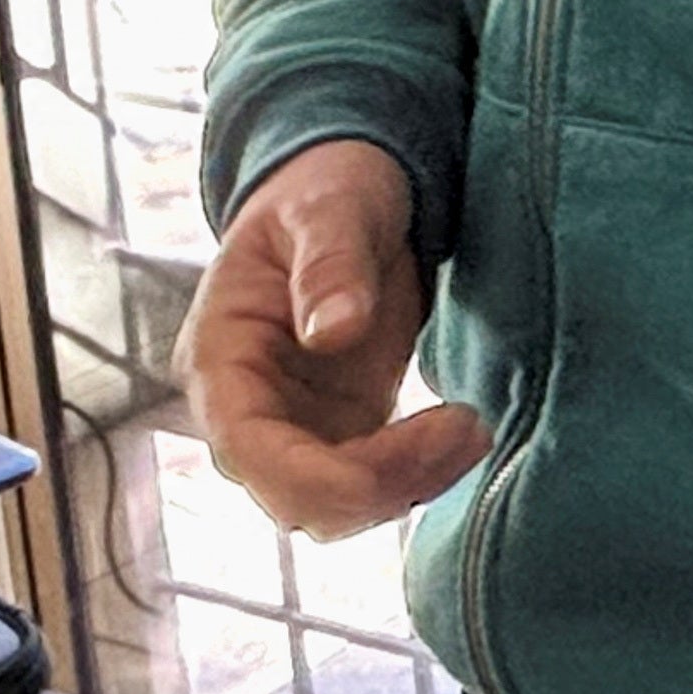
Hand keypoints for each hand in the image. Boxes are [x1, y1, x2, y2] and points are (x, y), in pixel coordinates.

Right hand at [185, 143, 493, 535]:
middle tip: (467, 430)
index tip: (419, 444)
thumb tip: (332, 333)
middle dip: (381, 486)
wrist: (346, 192)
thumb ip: (329, 265)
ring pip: (337, 504)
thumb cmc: (325, 188)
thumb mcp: (330, 208)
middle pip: (294, 496)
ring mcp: (294, 425)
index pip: (248, 451)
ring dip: (407, 488)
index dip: (326, 474)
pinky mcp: (340, 428)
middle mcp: (246, 408)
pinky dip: (419, 474)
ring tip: (473, 431)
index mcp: (219, 359)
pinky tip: (464, 435)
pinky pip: (371, 481)